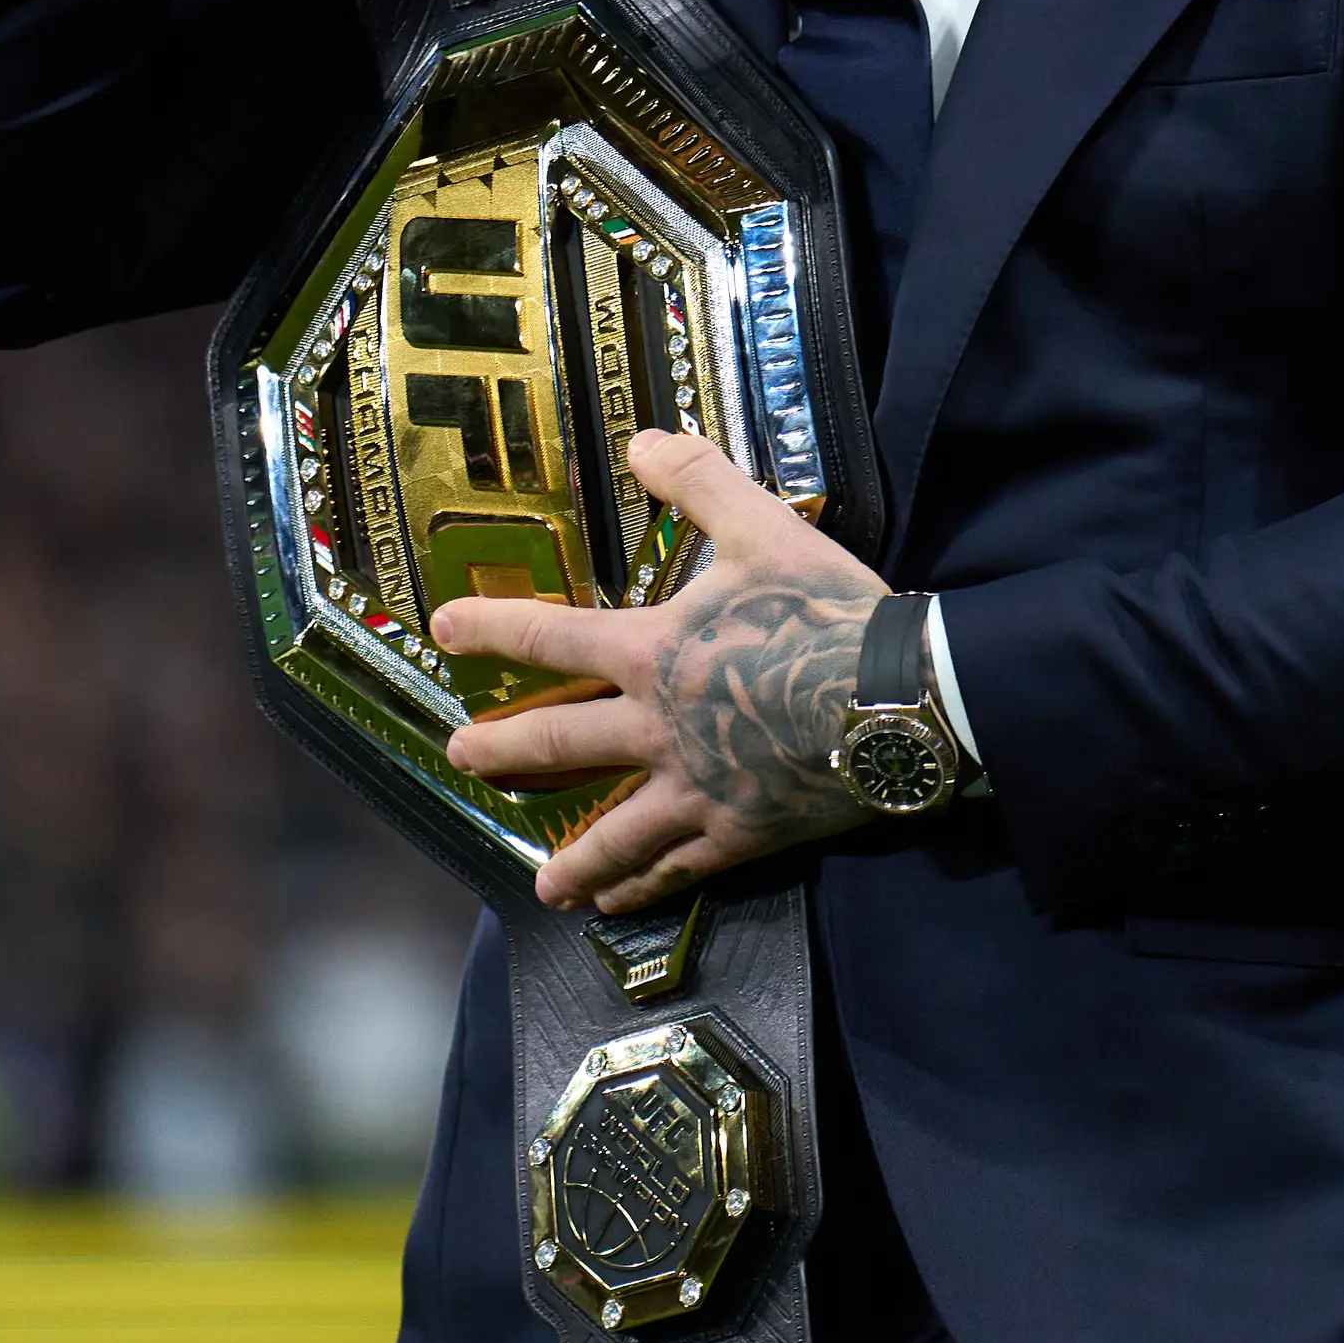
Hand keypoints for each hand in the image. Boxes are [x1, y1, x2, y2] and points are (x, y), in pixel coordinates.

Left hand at [433, 430, 893, 914]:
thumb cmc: (830, 612)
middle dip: (501, 752)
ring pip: (612, 834)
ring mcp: (694, 789)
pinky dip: (642, 887)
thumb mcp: (764, 529)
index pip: (549, 639)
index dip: (490, 630)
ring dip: (570, 860)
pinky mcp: (740, 833)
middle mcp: (656, 729)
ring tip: (539, 885)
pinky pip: (677, 867)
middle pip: (557, 746)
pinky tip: (618, 901)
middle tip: (459, 757)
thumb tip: (641, 440)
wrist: (902, 699)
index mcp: (651, 653)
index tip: (441, 629)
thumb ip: (699, 483)